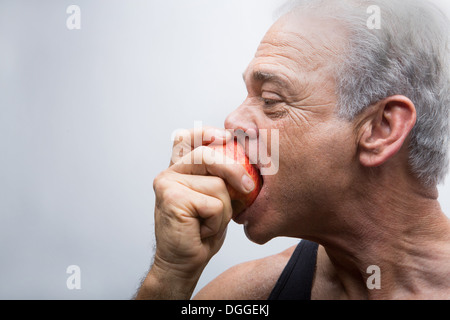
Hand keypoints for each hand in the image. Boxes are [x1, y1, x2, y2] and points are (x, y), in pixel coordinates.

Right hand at [136, 127, 254, 298]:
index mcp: (178, 169)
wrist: (182, 263)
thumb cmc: (201, 231)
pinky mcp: (171, 198)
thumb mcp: (214, 198)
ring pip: (216, 183)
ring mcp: (167, 184)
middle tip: (248, 186)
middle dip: (233, 170)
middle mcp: (169, 173)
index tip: (226, 136)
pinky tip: (202, 230)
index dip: (206, 133)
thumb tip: (244, 158)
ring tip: (209, 222)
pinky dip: (217, 221)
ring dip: (224, 209)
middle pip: (207, 154)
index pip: (187, 138)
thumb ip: (218, 177)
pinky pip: (213, 203)